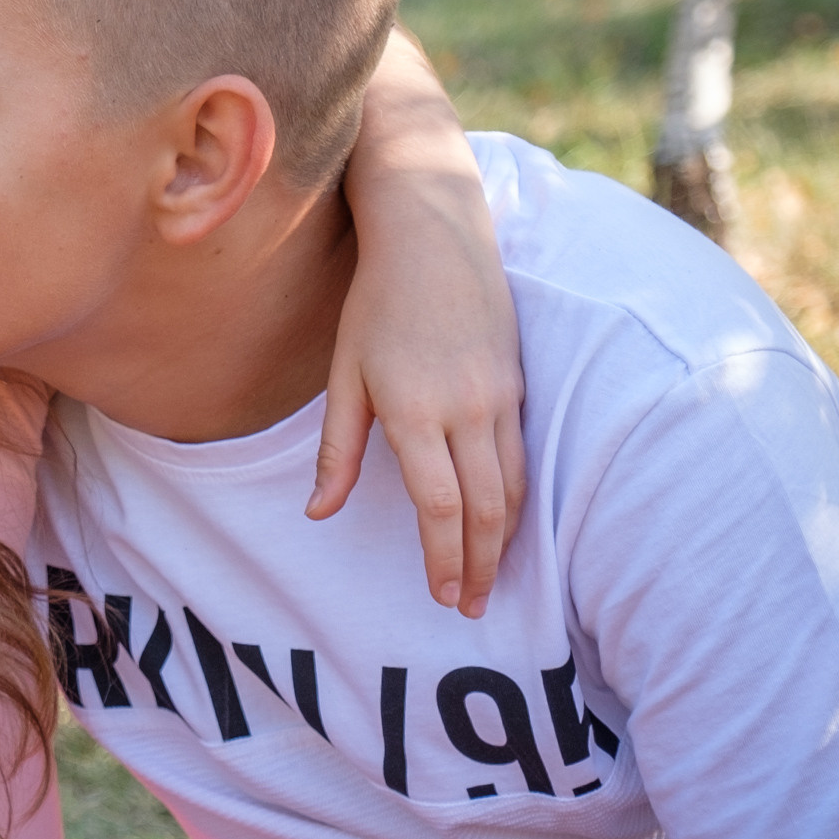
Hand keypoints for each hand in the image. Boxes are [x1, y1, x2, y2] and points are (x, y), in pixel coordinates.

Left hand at [314, 28, 525, 618]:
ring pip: (512, 486)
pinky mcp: (517, 382)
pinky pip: (521, 455)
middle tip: (470, 607)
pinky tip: (507, 524)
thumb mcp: (344, 374)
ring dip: (504, 540)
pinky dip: (517, 499)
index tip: (442, 594)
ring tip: (490, 580)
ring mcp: (500, 395)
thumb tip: (317, 513)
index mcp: (416, 409)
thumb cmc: (376, 303)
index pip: (439, 504)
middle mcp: (467, 407)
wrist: (432, 231)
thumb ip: (337, 449)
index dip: (443, 555)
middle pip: (485, 507)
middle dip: (479, 564)